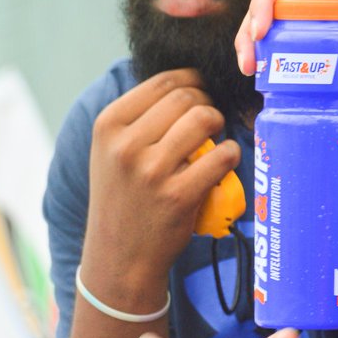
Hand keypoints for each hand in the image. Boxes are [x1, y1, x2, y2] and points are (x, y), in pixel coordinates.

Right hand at [80, 69, 240, 308]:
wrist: (119, 257)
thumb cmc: (122, 198)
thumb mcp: (110, 152)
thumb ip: (139, 118)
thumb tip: (188, 83)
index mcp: (108, 126)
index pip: (162, 81)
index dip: (192, 80)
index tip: (202, 91)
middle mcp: (126, 145)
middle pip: (186, 97)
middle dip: (207, 103)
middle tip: (210, 120)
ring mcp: (152, 171)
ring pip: (204, 119)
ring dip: (219, 124)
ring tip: (216, 138)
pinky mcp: (178, 195)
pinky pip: (221, 156)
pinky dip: (230, 154)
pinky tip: (224, 161)